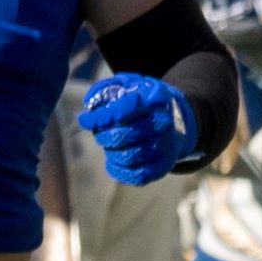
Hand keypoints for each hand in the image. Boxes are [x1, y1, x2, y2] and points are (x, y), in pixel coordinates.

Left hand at [78, 70, 206, 181]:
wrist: (176, 120)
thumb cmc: (144, 102)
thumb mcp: (128, 85)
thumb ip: (106, 90)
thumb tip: (89, 103)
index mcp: (156, 98)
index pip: (124, 109)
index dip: (101, 116)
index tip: (85, 120)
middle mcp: (165, 123)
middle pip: (124, 135)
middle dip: (104, 135)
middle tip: (99, 133)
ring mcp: (167, 147)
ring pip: (128, 157)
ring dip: (110, 152)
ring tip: (109, 145)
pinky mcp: (164, 166)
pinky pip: (137, 176)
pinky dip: (118, 170)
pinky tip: (113, 160)